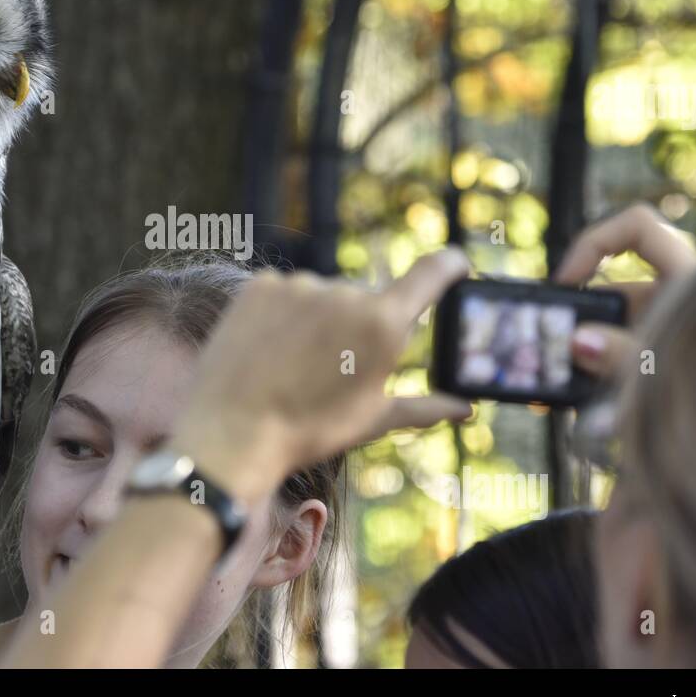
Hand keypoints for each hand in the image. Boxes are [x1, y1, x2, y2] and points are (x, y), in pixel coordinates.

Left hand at [170, 249, 473, 500]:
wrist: (231, 433)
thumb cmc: (308, 431)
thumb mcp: (371, 419)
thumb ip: (423, 407)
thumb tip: (464, 408)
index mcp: (383, 324)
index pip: (431, 274)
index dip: (449, 266)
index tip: (457, 263)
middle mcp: (345, 293)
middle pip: (365, 299)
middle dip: (357, 326)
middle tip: (332, 368)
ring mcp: (300, 285)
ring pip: (322, 296)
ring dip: (317, 320)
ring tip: (291, 365)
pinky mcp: (261, 284)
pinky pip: (283, 292)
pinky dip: (281, 314)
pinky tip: (268, 349)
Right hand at [551, 203, 695, 379]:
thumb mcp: (670, 373)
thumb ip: (622, 356)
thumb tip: (578, 340)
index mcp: (689, 280)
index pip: (637, 227)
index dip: (594, 242)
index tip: (566, 281)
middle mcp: (679, 301)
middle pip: (616, 288)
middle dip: (579, 315)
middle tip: (551, 342)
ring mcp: (671, 333)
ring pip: (613, 327)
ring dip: (583, 351)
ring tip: (556, 383)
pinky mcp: (661, 365)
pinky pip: (618, 359)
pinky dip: (594, 375)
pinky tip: (572, 402)